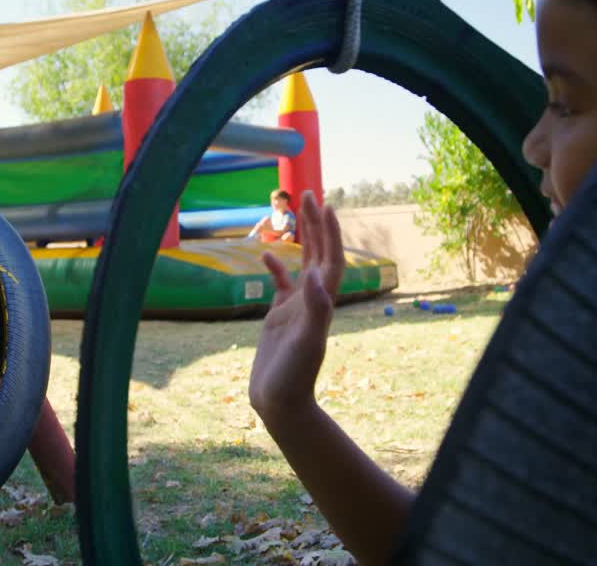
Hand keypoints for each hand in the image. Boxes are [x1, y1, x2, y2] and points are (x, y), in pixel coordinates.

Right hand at [249, 190, 344, 423]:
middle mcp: (313, 299)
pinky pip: (281, 284)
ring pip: (303, 263)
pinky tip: (266, 252)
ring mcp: (296, 307)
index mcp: (321, 301)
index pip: (330, 258)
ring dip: (303, 238)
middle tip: (309, 193)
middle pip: (319, 253)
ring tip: (297, 211)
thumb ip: (315, 309)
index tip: (325, 205)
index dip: (330, 232)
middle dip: (316, 223)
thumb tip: (315, 274)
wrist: (281, 402)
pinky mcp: (279, 316)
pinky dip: (276, 266)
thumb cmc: (295, 375)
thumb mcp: (307, 341)